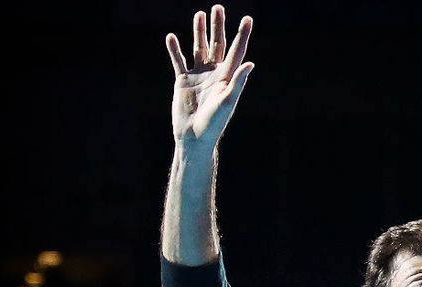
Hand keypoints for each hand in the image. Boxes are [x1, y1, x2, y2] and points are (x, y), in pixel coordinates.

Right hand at [165, 5, 255, 146]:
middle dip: (218, 26)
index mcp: (227, 77)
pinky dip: (175, 49)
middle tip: (218, 7)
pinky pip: (178, 60)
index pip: (236, 51)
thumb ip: (238, 82)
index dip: (242, 35)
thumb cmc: (214, 124)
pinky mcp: (182, 81)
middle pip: (217, 44)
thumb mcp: (227, 102)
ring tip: (199, 14)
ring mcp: (198, 76)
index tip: (248, 19)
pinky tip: (171, 37)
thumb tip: (250, 63)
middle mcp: (214, 73)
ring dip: (199, 31)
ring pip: (199, 48)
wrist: (194, 138)